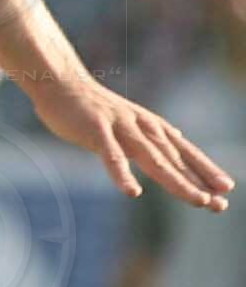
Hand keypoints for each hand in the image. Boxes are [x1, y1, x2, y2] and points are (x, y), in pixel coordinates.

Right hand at [32, 75, 232, 209]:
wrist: (59, 82)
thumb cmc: (92, 106)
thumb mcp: (128, 119)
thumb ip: (150, 133)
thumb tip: (178, 137)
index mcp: (150, 126)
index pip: (184, 152)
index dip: (205, 170)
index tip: (226, 190)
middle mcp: (142, 127)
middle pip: (174, 159)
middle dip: (198, 182)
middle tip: (220, 204)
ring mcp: (120, 128)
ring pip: (153, 159)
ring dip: (177, 181)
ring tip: (198, 200)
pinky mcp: (96, 130)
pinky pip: (111, 155)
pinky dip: (122, 174)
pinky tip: (132, 192)